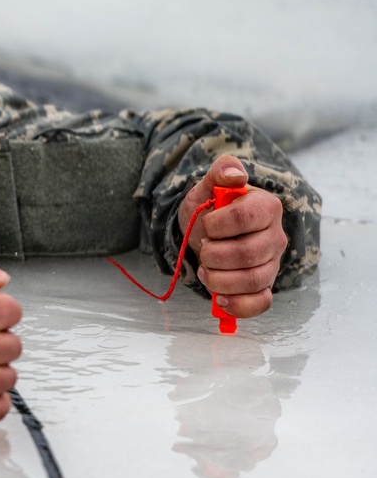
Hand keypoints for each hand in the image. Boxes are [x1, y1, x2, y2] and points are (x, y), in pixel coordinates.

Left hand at [178, 155, 287, 318]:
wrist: (205, 230)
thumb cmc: (209, 208)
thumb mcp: (207, 185)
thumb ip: (221, 171)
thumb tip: (235, 175)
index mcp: (266, 207)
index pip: (246, 218)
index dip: (218, 225)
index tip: (206, 224)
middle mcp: (275, 236)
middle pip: (248, 253)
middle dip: (214, 254)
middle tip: (202, 248)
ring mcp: (272, 263)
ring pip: (254, 280)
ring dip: (219, 279)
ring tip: (205, 269)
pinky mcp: (264, 285)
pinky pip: (261, 302)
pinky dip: (240, 305)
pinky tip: (220, 299)